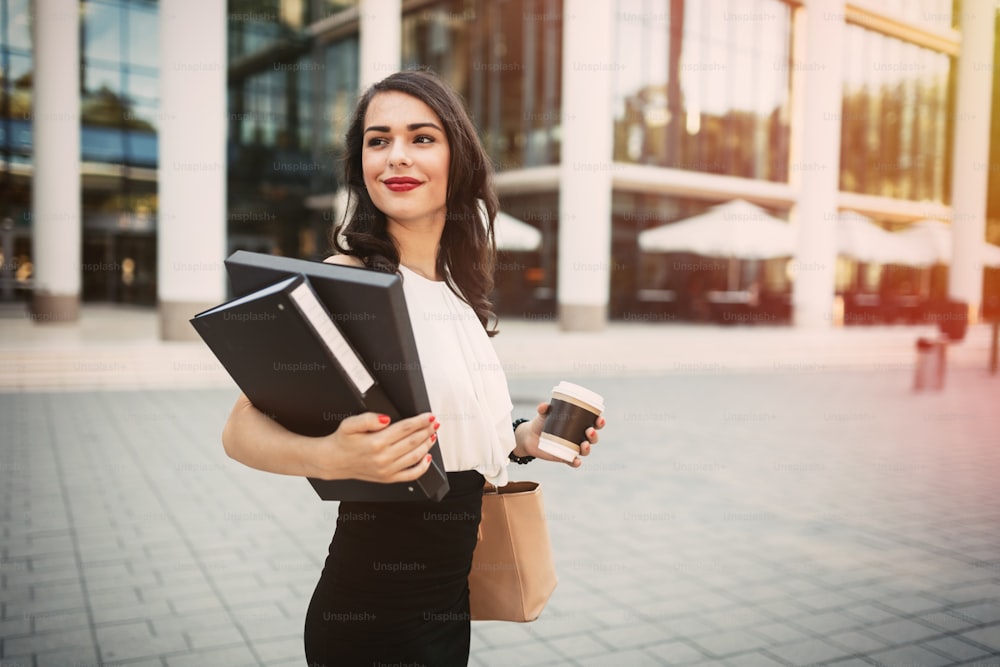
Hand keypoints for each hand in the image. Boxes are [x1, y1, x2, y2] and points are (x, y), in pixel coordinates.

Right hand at [311, 412, 438, 482]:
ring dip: (427, 444)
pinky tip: (427, 457)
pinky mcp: (388, 478)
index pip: (405, 429)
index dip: (420, 421)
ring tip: (433, 435)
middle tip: (434, 423)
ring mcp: (387, 470)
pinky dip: (423, 467)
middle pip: (413, 441)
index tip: (429, 416)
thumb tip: (385, 418)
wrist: (333, 461)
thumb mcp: (350, 424)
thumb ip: (368, 418)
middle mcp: (383, 457)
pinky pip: (411, 475)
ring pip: (415, 456)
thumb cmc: (343, 441)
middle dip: (427, 430)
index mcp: (376, 442)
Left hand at [514, 403, 604, 467]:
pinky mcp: (565, 457)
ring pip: (586, 450)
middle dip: (594, 435)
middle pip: (593, 438)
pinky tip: (576, 461)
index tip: (600, 419)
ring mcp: (573, 448)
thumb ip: (544, 409)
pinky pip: (573, 462)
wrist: (531, 436)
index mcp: (579, 424)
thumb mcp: (544, 414)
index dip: (600, 422)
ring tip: (584, 444)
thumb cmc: (542, 422)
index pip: (594, 423)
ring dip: (587, 448)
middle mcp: (579, 437)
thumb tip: (543, 406)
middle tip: (589, 430)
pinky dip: (576, 462)